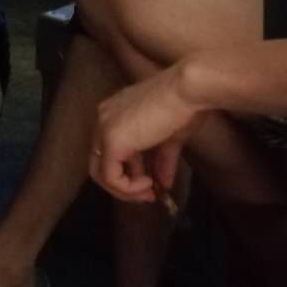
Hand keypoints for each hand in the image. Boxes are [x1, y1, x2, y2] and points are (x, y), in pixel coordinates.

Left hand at [88, 64, 203, 204]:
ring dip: (125, 190)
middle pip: (99, 163)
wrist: (186, 91)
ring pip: (100, 172)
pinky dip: (127, 188)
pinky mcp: (111, 140)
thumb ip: (161, 161)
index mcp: (114, 113)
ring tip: (150, 193)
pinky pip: (110, 176)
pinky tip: (148, 184)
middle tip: (148, 194)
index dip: (129, 172)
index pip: (110, 150)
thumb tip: (164, 184)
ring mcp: (104, 128)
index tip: (151, 183)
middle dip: (124, 185)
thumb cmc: (183, 107)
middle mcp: (103, 118)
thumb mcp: (169, 139)